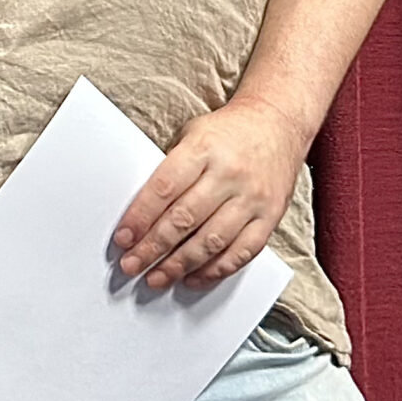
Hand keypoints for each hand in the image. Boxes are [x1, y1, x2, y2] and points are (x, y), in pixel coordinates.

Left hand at [113, 96, 306, 289]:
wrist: (278, 123)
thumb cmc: (227, 132)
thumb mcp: (191, 135)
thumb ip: (171, 169)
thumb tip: (141, 211)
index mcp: (203, 149)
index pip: (164, 188)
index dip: (140, 217)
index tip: (123, 238)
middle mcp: (229, 175)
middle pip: (184, 219)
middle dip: (153, 247)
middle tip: (132, 264)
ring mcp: (252, 198)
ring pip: (212, 241)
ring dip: (180, 265)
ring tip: (157, 277)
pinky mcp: (271, 216)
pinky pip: (243, 251)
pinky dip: (216, 270)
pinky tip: (194, 277)